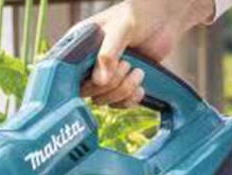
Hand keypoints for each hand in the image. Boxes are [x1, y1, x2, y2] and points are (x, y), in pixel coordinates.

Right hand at [80, 0, 215, 107]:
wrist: (166, 18)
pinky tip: (140, 86)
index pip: (65, 73)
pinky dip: (130, 99)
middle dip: (110, 83)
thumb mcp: (122, 27)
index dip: (74, 82)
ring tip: (138, 71)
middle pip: (85, 91)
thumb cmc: (141, 13)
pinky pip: (117, 105)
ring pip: (102, 100)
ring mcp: (102, 77)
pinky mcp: (118, 86)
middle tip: (127, 64)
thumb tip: (99, 81)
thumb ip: (109, 52)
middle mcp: (87, 64)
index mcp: (79, 46)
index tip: (94, 80)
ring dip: (123, 91)